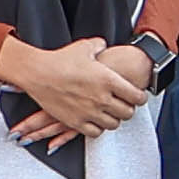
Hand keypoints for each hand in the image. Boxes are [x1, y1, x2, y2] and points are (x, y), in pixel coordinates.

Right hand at [0, 33, 150, 142]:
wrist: (37, 72)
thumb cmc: (60, 59)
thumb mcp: (85, 46)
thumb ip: (100, 46)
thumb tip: (104, 46)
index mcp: (109, 79)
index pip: (137, 96)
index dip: (140, 98)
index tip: (139, 97)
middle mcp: (102, 98)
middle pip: (128, 113)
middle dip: (128, 109)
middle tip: (125, 105)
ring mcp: (89, 112)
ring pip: (113, 124)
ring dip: (114, 119)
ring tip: (111, 113)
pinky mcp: (75, 121)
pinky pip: (95, 132)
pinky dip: (98, 128)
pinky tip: (96, 121)